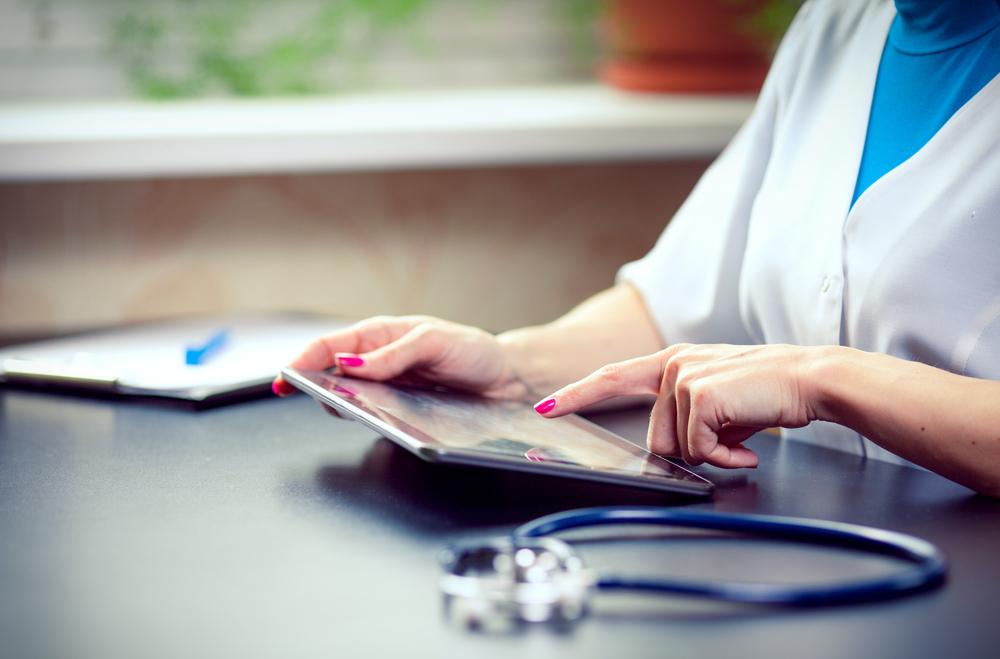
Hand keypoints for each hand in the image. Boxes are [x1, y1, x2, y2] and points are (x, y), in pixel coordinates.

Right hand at [272, 315, 528, 399]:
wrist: (506, 378)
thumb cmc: (472, 351)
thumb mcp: (435, 342)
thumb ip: (393, 353)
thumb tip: (350, 365)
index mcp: (380, 335)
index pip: (330, 345)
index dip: (302, 360)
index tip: (286, 378)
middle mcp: (378, 361)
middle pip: (331, 375)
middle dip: (316, 386)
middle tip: (320, 399)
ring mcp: (387, 387)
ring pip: (348, 397)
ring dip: (341, 404)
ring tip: (343, 409)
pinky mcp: (399, 409)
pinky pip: (371, 415)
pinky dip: (364, 418)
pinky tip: (370, 421)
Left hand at [533, 343, 829, 468]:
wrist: (811, 380)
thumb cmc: (769, 393)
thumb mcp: (718, 402)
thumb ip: (685, 416)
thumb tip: (675, 450)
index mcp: (672, 361)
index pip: (612, 377)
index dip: (576, 394)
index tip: (545, 407)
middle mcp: (671, 363)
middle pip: (653, 436)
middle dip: (691, 451)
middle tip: (730, 440)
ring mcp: (682, 375)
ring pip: (674, 445)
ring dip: (712, 452)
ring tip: (744, 436)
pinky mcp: (697, 392)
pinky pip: (697, 448)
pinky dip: (724, 455)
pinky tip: (748, 443)